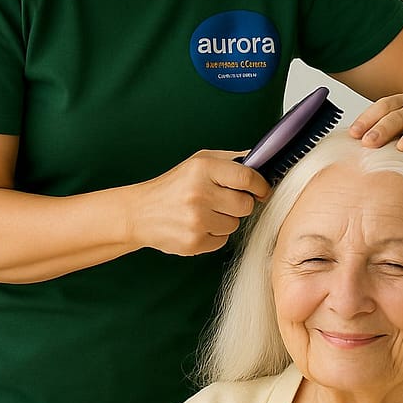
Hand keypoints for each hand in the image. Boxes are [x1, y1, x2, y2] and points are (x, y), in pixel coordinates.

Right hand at [133, 150, 270, 255]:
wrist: (140, 213)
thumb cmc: (173, 186)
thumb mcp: (198, 162)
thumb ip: (230, 160)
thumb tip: (261, 159)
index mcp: (202, 169)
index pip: (247, 178)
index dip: (260, 185)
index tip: (262, 190)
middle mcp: (199, 194)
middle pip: (245, 205)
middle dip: (239, 204)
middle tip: (223, 201)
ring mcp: (196, 220)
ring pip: (235, 224)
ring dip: (225, 220)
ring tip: (205, 213)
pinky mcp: (194, 242)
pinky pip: (222, 240)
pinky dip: (214, 235)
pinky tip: (197, 226)